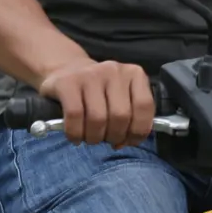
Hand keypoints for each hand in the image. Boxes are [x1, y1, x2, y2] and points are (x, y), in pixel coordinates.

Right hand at [38, 58, 154, 147]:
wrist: (68, 70)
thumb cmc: (100, 90)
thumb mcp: (122, 95)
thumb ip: (131, 115)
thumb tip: (126, 142)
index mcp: (134, 74)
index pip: (144, 105)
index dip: (138, 130)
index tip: (129, 141)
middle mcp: (114, 71)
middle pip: (120, 115)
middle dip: (114, 136)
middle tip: (106, 139)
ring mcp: (90, 75)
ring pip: (98, 118)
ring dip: (94, 137)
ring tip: (91, 138)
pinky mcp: (67, 82)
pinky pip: (75, 116)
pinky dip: (75, 133)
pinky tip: (76, 136)